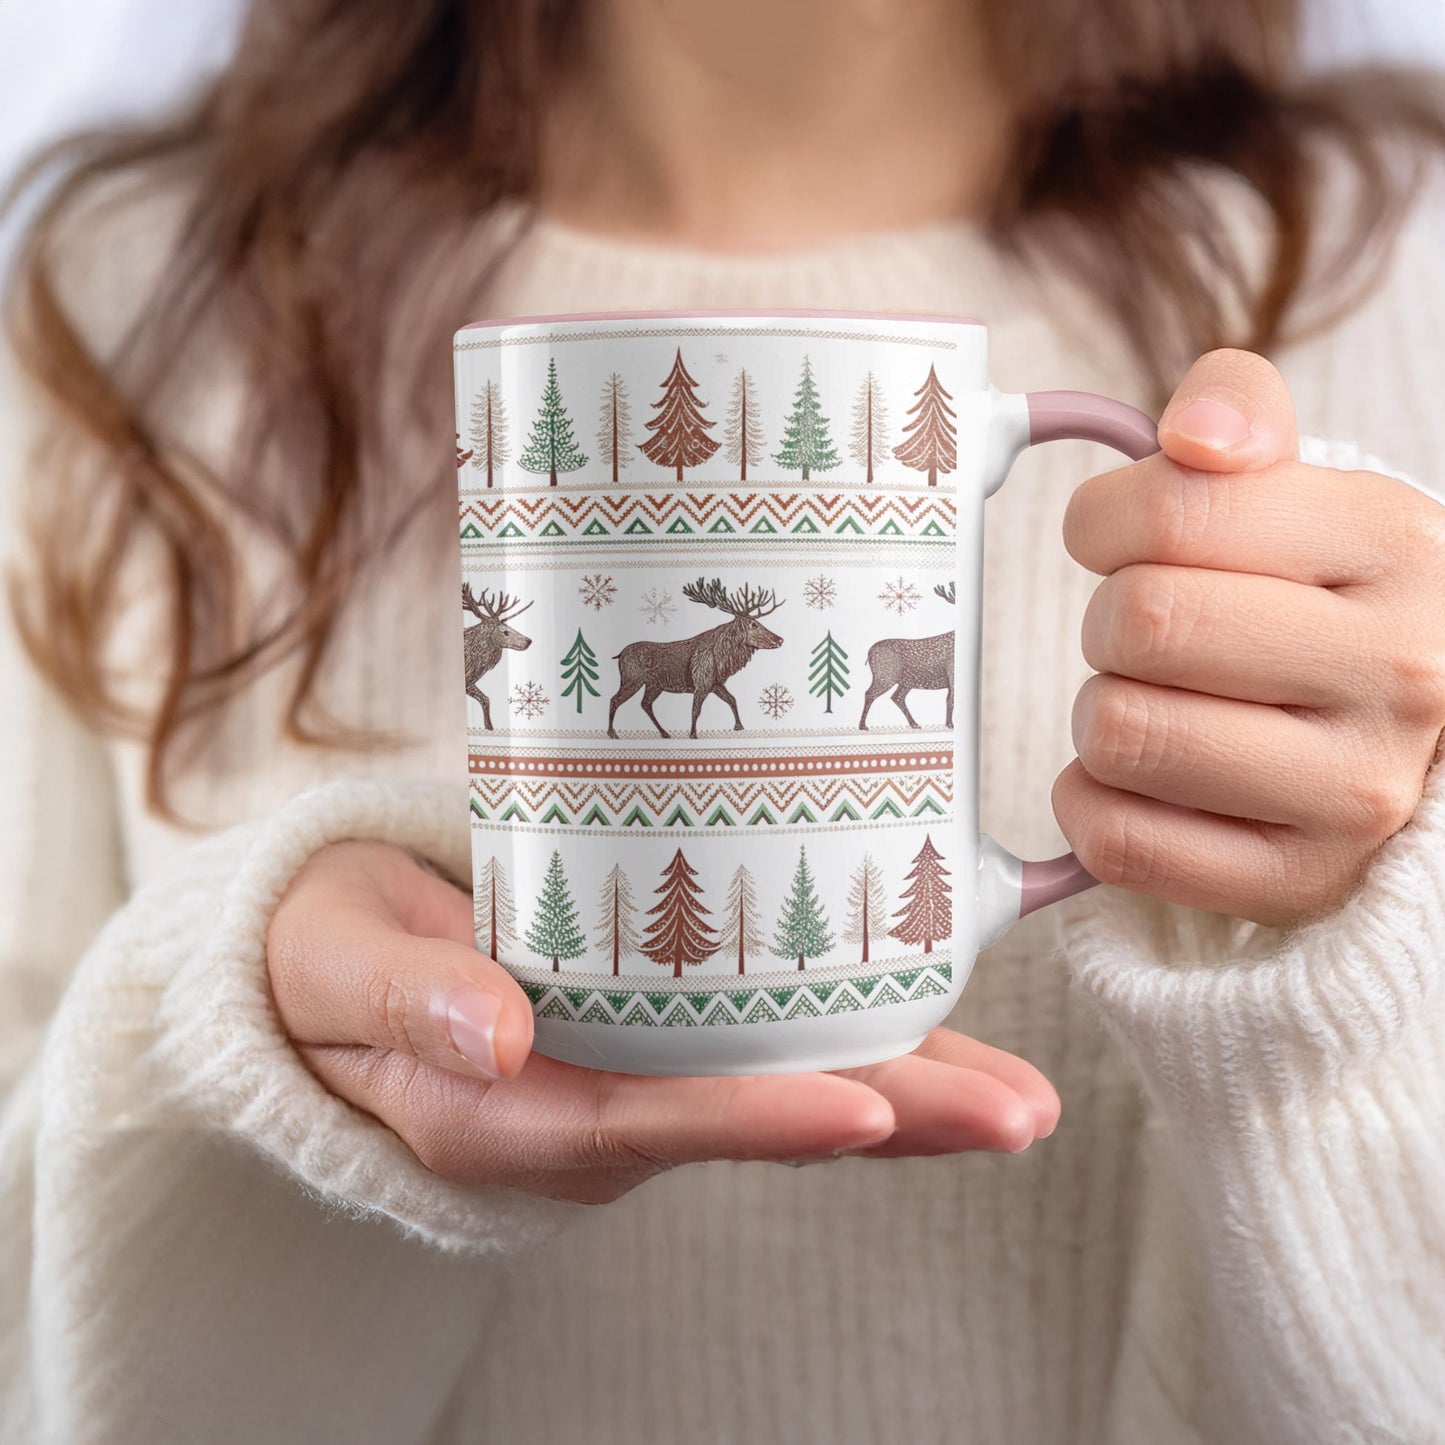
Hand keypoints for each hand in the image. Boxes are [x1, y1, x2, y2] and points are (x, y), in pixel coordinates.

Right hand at [266, 840, 1059, 1204]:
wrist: (330, 963)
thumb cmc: (329, 958)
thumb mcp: (336, 965)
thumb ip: (405, 999)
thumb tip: (492, 1034)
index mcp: (507, 1112)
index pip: (645, 1124)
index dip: (754, 1121)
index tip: (861, 1109)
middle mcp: (590, 1112)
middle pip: (750, 1120)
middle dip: (888, 1120)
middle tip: (1017, 1115)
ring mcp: (631, 1080)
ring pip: (778, 1090)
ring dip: (902, 1089)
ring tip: (1020, 1094)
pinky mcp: (654, 1040)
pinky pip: (762, 1046)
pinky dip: (854, 1036)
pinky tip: (935, 1022)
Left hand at [1055, 349, 1444, 929]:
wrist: (1413, 734)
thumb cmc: (1323, 598)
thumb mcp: (1305, 488)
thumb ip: (1238, 413)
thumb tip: (1191, 436)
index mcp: (1394, 543)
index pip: (1173, 512)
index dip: (1102, 521)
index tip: (1114, 538)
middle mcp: (1399, 672)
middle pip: (1139, 624)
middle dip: (1107, 620)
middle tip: (1142, 632)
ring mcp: (1356, 793)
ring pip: (1120, 733)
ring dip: (1101, 712)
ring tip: (1152, 702)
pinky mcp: (1298, 881)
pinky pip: (1119, 841)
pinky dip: (1091, 802)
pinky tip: (1135, 779)